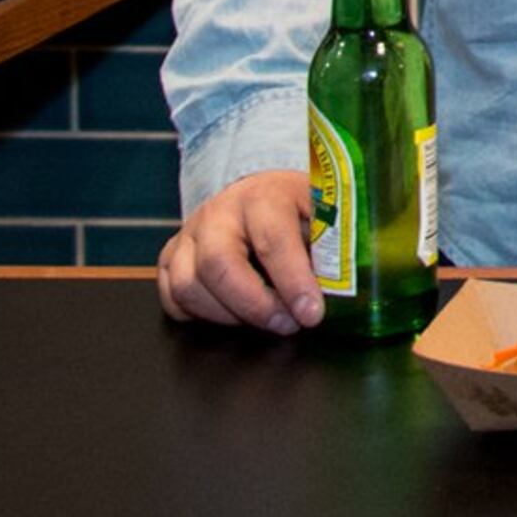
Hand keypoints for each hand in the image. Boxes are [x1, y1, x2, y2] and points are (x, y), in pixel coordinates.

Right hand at [156, 168, 324, 331]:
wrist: (261, 192)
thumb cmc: (297, 209)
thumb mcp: (325, 215)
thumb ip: (334, 248)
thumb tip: (346, 288)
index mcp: (264, 196)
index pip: (272, 239)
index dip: (292, 282)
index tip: (311, 314)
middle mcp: (219, 213)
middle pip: (217, 264)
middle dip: (254, 306)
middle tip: (286, 325)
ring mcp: (189, 234)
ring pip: (188, 286)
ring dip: (226, 315)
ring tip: (262, 319)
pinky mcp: (173, 256)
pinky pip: (171, 297)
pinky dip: (199, 316)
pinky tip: (231, 314)